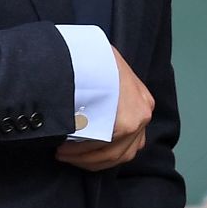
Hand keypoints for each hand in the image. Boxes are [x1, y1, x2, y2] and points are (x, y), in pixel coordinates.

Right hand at [56, 46, 152, 171]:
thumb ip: (104, 102)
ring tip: (62, 153)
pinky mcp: (127, 123)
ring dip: (84, 158)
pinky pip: (104, 148)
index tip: (80, 154)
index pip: (129, 140)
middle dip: (91, 159)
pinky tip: (65, 149)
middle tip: (65, 156)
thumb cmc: (89, 61)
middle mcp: (144, 112)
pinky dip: (83, 153)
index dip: (102, 151)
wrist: (88, 48)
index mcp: (141, 102)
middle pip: (122, 151)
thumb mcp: (102, 78)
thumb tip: (87, 124)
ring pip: (113, 154)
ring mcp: (138, 118)